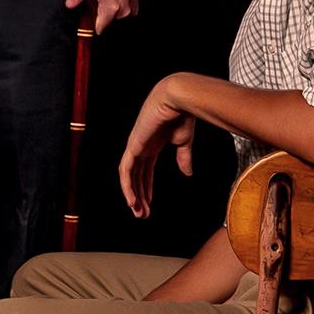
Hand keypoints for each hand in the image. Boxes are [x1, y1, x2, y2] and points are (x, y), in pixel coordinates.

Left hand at [64, 0, 139, 33]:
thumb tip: (69, 4)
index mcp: (111, 7)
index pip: (99, 29)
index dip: (91, 23)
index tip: (89, 13)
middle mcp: (123, 11)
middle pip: (107, 24)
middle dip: (99, 16)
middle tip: (95, 1)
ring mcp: (131, 10)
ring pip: (115, 20)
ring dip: (109, 13)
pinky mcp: (135, 8)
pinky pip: (123, 15)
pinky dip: (117, 10)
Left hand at [119, 75, 195, 217]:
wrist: (179, 99)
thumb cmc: (183, 115)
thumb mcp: (184, 142)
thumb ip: (183, 158)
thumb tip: (187, 174)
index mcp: (153, 144)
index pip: (145, 170)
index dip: (146, 187)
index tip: (149, 203)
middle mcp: (141, 145)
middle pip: (136, 175)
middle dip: (139, 195)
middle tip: (142, 214)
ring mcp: (136, 145)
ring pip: (129, 176)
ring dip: (133, 195)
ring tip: (138, 212)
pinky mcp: (133, 144)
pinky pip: (126, 170)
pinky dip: (127, 186)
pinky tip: (132, 200)